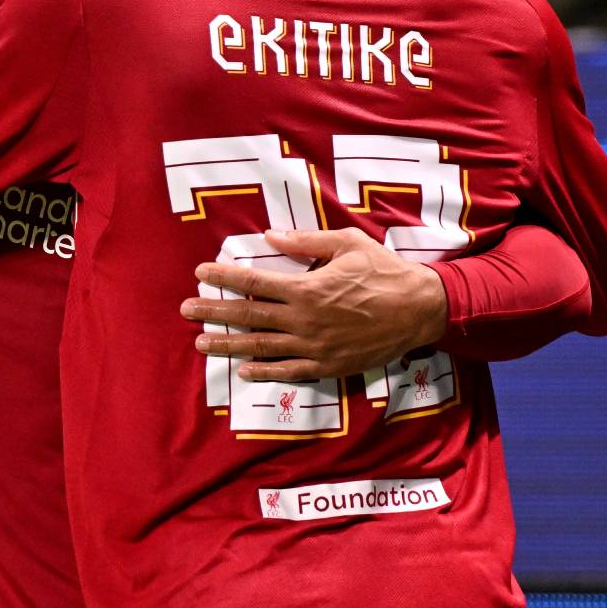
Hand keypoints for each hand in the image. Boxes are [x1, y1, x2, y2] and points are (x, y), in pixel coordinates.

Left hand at [182, 228, 447, 381]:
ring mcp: (315, 347)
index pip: (254, 282)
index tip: (201, 273)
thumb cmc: (384, 271)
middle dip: (214, 312)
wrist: (421, 310)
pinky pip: (289, 371)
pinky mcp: (328, 366)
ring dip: (228, 345)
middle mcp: (304, 320)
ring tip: (201, 343)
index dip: (225, 276)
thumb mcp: (347, 244)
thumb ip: (306, 241)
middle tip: (185, 310)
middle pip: (249, 316)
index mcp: (307, 288)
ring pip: (261, 347)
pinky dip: (264, 372)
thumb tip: (270, 235)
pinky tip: (242, 371)